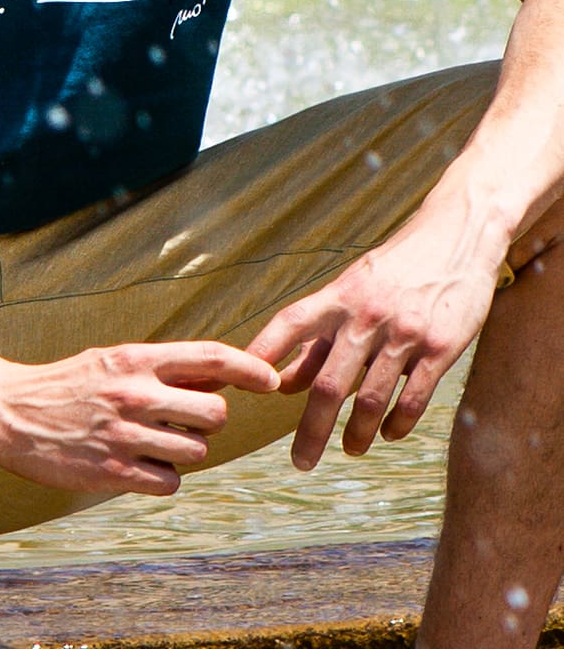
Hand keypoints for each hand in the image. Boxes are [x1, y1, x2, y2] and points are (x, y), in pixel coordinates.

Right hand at [0, 340, 278, 495]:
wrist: (8, 411)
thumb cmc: (68, 384)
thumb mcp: (112, 360)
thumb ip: (160, 368)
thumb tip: (217, 375)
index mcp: (136, 358)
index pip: (210, 357)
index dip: (250, 368)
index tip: (272, 379)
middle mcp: (135, 393)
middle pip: (215, 413)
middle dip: (209, 421)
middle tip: (185, 422)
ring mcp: (124, 435)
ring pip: (195, 452)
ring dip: (184, 452)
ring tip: (152, 442)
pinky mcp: (111, 472)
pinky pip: (169, 482)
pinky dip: (163, 478)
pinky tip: (139, 466)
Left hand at [247, 225, 500, 470]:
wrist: (457, 235)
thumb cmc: (396, 268)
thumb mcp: (352, 288)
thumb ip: (319, 334)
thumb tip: (283, 381)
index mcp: (340, 296)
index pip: (291, 322)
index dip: (264, 350)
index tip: (239, 382)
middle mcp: (367, 315)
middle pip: (328, 384)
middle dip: (310, 430)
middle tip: (300, 461)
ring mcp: (404, 332)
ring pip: (369, 399)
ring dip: (355, 434)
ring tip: (349, 449)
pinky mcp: (440, 347)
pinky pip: (412, 399)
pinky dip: (397, 424)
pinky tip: (388, 433)